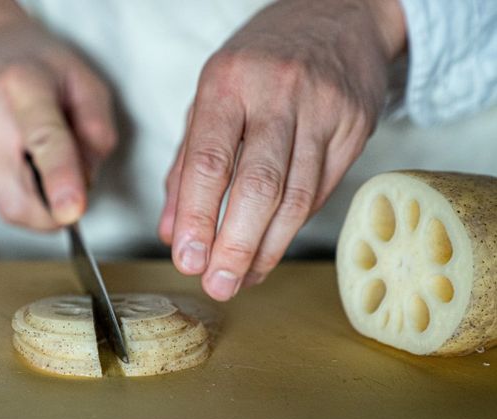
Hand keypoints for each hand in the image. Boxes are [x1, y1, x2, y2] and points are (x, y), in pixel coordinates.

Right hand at [0, 0, 116, 229]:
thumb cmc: (41, 68)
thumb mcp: (86, 81)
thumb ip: (98, 129)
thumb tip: (86, 180)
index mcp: (22, 82)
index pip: (43, 137)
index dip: (60, 178)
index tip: (72, 210)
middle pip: (19, 198)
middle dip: (54, 213)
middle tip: (73, 188)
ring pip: (9, 205)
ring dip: (37, 195)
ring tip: (37, 152)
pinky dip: (16, 188)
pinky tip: (15, 153)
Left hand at [158, 0, 405, 300]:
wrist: (339, 14)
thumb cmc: (261, 60)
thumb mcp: (210, 96)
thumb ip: (185, 163)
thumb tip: (171, 230)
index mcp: (228, 81)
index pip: (209, 160)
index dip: (197, 217)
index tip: (186, 259)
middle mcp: (277, 93)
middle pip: (258, 185)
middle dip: (235, 246)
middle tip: (218, 284)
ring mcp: (323, 110)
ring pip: (297, 196)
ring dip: (267, 248)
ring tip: (243, 278)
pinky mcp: (356, 127)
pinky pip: (322, 189)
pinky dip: (292, 227)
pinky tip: (270, 249)